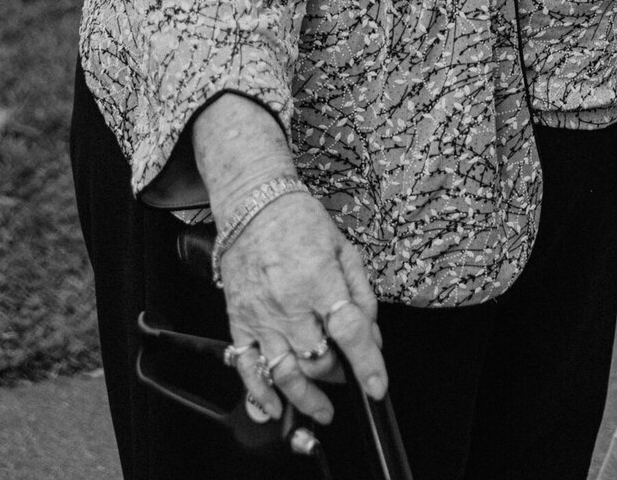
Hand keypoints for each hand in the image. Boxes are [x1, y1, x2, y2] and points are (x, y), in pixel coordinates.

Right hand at [220, 190, 386, 427]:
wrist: (253, 206)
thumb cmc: (301, 223)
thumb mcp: (344, 248)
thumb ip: (361, 294)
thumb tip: (372, 336)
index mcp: (320, 280)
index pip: (349, 332)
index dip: (367, 365)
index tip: (378, 387)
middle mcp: (289, 303)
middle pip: (319, 360)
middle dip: (341, 376)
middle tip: (349, 374)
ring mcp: (261, 317)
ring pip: (285, 375)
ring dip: (307, 400)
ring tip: (323, 409)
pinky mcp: (238, 323)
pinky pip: (247, 370)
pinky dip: (261, 396)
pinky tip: (276, 409)